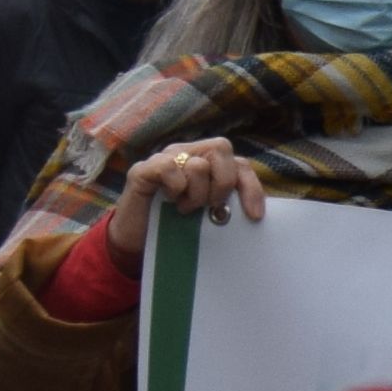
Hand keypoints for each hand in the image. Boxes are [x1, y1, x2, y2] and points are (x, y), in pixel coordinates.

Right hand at [103, 137, 265, 262]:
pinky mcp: (143, 169)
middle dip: (222, 184)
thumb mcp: (211, 215)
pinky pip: (168, 168)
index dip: (251, 187)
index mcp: (207, 162)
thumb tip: (254, 212)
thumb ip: (228, 204)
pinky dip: (175, 187)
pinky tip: (169, 199)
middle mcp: (186, 153)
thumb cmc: (177, 227)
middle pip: (222, 149)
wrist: (136, 241)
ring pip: (197, 164)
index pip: (240, 163)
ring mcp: (164, 158)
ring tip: (185, 208)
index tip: (254, 216)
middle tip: (209, 206)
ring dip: (196, 194)